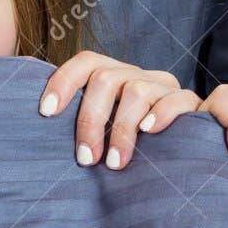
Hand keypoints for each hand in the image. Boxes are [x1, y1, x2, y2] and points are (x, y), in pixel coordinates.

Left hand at [39, 51, 200, 169]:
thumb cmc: (132, 149)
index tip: (46, 112)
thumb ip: (84, 126)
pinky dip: (159, 116)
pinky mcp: (189, 102)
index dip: (63, 82)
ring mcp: (164, 86)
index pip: (86, 63)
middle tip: (85, 159)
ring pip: (136, 91)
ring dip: (121, 131)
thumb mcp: (103, 134)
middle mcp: (138, 75)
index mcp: (114, 76)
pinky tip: (149, 134)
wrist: (186, 150)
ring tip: (114, 164)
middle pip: (105, 79)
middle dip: (90, 121)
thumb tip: (38, 127)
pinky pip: (175, 100)